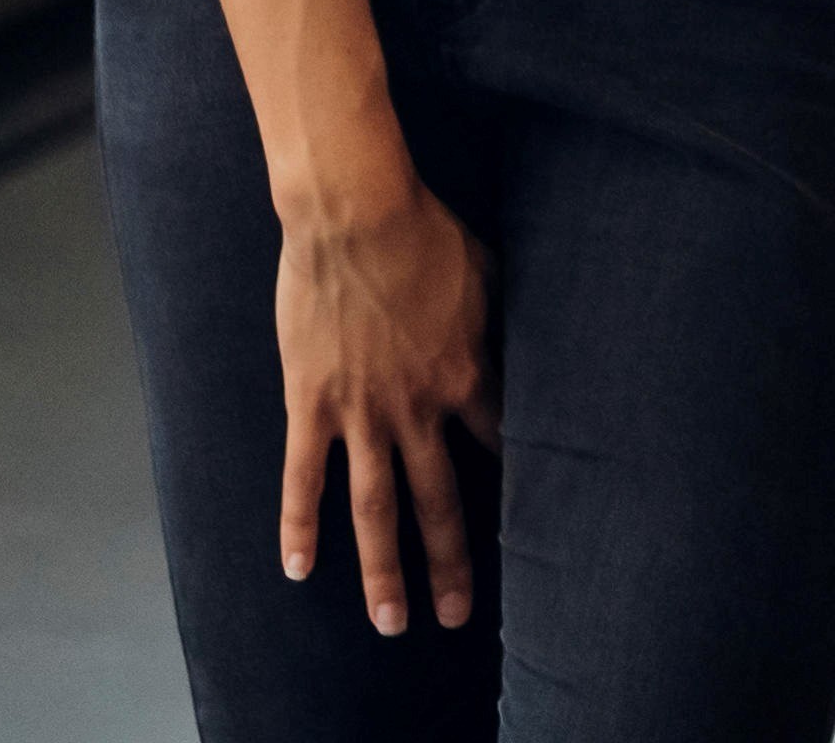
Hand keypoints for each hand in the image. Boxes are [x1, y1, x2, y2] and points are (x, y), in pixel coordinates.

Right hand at [275, 172, 499, 635]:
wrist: (355, 211)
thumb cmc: (424, 230)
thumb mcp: (486, 272)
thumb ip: (504, 317)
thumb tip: (536, 333)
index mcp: (465, 375)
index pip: (499, 448)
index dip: (514, 490)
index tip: (528, 535)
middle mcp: (417, 409)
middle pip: (439, 501)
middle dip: (449, 563)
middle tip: (457, 616)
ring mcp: (361, 411)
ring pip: (375, 507)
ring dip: (384, 569)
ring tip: (391, 622)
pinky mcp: (312, 401)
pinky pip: (304, 476)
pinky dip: (298, 525)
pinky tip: (298, 569)